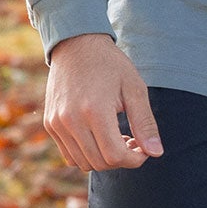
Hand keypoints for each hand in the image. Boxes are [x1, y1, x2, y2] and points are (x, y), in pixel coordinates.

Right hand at [44, 34, 163, 172]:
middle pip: (99, 162)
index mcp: (95, 111)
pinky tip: (101, 137)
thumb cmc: (111, 64)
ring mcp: (57, 123)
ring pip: (83, 162)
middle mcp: (71, 121)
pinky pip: (69, 154)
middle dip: (122, 160)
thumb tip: (156, 153)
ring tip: (119, 138)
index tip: (144, 149)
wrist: (76, 45)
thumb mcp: (134, 88)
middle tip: (134, 142)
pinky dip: (87, 154)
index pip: (115, 155)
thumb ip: (145, 123)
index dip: (135, 159)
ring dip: (104, 159)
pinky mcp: (50, 124)